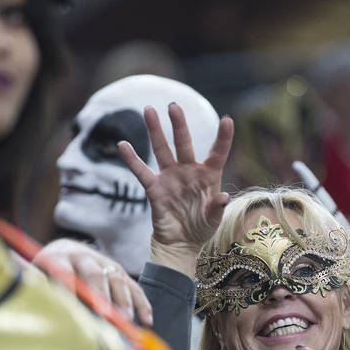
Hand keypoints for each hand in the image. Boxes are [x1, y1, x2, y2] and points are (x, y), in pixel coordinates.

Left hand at [35, 239, 152, 325]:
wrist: (64, 250)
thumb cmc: (46, 271)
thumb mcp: (34, 273)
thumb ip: (32, 282)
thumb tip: (18, 287)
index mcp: (59, 257)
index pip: (64, 271)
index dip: (68, 289)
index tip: (72, 308)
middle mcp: (83, 257)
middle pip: (95, 274)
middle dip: (101, 295)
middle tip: (105, 315)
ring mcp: (104, 262)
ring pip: (117, 279)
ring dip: (123, 301)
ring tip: (126, 320)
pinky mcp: (118, 271)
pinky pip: (133, 286)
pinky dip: (141, 303)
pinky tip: (146, 319)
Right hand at [118, 103, 233, 276]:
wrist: (181, 244)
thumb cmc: (202, 228)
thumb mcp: (214, 220)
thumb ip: (217, 208)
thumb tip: (223, 197)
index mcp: (208, 175)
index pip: (217, 152)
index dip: (223, 137)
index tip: (227, 120)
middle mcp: (189, 171)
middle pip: (183, 143)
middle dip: (178, 125)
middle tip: (173, 106)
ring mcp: (170, 177)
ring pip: (161, 150)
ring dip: (155, 131)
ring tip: (148, 110)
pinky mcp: (154, 189)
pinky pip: (142, 172)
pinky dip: (132, 160)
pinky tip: (123, 145)